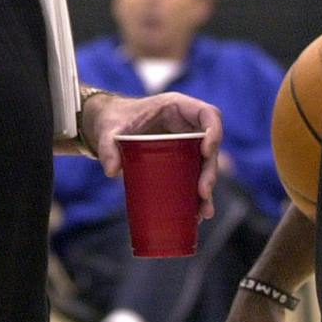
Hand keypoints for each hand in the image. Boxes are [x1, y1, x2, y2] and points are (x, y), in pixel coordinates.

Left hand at [83, 91, 223, 217]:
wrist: (108, 126)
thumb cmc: (113, 119)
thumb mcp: (108, 130)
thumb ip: (107, 146)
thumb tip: (112, 171)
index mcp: (176, 107)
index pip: (208, 114)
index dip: (214, 131)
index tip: (207, 152)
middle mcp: (186, 125)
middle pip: (210, 146)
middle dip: (210, 171)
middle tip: (203, 193)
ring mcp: (185, 143)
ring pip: (205, 165)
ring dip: (206, 188)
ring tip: (203, 213)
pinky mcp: (180, 159)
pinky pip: (194, 175)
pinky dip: (196, 195)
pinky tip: (196, 215)